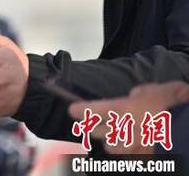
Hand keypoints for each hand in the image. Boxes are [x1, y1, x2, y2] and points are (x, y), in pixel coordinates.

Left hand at [68, 82, 188, 153]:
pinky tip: (136, 146)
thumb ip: (136, 95)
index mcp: (123, 109)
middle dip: (93, 125)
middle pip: (95, 131)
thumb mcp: (152, 90)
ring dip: (112, 141)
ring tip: (117, 136)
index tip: (73, 109)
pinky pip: (131, 156)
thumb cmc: (173, 103)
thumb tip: (132, 98)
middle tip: (91, 121)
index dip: (79, 110)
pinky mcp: (145, 156)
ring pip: (111, 147)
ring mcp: (135, 146)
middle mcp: (124, 129)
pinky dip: (132, 152)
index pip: (90, 111)